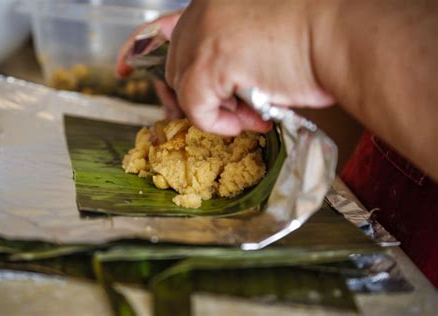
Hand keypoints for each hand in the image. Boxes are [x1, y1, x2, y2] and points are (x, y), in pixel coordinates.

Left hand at [164, 0, 334, 134]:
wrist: (343, 38)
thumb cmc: (316, 38)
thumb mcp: (262, 35)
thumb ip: (231, 47)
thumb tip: (212, 83)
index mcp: (214, 0)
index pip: (173, 33)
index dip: (176, 62)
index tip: (173, 81)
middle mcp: (203, 10)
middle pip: (177, 64)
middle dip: (202, 93)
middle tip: (234, 108)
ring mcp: (204, 34)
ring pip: (183, 87)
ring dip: (215, 110)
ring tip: (249, 116)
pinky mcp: (211, 62)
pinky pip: (194, 106)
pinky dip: (215, 123)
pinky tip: (244, 122)